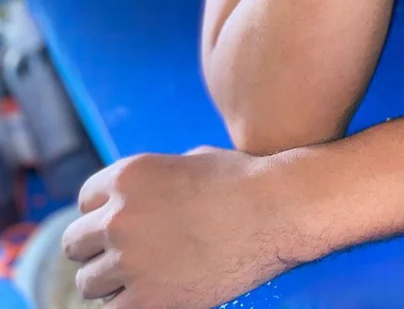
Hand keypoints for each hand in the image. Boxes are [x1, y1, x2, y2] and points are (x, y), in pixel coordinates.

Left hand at [61, 146, 303, 308]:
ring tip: (139, 277)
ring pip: (87, 283)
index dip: (103, 213)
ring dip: (109, 281)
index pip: (84, 202)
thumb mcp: (189, 160)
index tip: (120, 225)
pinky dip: (128, 304)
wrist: (274, 210)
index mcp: (127, 176)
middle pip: (77, 244)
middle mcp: (119, 217)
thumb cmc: (241, 181)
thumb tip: (140, 198)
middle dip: (97, 248)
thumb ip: (153, 181)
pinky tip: (151, 295)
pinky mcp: (147, 300)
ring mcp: (129, 260)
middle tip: (124, 255)